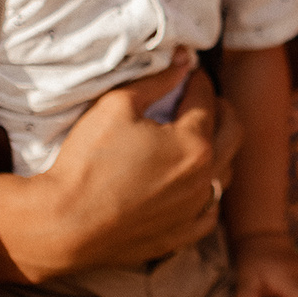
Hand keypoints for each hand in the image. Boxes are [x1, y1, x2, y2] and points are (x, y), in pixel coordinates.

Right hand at [0, 58, 240, 280]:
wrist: (65, 225)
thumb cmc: (87, 162)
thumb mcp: (116, 106)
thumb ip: (156, 81)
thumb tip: (183, 61)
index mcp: (194, 143)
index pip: (206, 99)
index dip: (197, 80)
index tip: (190, 71)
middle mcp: (205, 177)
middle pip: (232, 133)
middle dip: (222, 109)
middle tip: (206, 99)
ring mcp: (195, 210)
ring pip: (226, 172)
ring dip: (219, 150)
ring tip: (202, 138)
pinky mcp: (182, 235)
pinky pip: (210, 211)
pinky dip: (207, 192)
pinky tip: (195, 185)